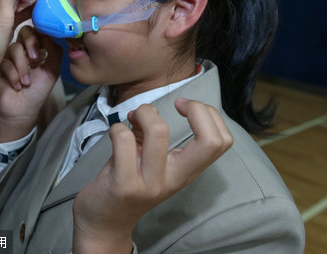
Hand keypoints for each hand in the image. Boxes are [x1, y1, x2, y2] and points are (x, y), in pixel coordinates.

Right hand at [0, 26, 61, 142]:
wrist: (22, 110)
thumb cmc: (37, 91)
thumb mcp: (52, 70)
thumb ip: (54, 51)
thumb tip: (49, 34)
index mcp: (35, 48)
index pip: (38, 31)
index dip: (41, 35)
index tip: (45, 45)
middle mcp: (21, 48)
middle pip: (24, 31)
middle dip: (31, 44)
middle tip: (35, 58)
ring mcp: (8, 55)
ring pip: (15, 47)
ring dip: (23, 66)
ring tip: (26, 82)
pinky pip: (4, 61)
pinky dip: (13, 75)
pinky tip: (16, 86)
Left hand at [72, 99, 233, 253]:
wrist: (105, 222)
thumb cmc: (127, 182)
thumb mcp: (151, 161)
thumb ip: (153, 135)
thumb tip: (148, 109)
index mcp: (186, 171)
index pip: (221, 142)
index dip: (209, 114)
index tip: (185, 106)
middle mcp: (174, 179)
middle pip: (208, 141)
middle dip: (197, 109)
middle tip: (175, 105)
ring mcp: (150, 183)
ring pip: (158, 131)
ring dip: (144, 113)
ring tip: (134, 119)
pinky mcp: (124, 185)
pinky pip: (124, 140)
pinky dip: (116, 128)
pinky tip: (114, 134)